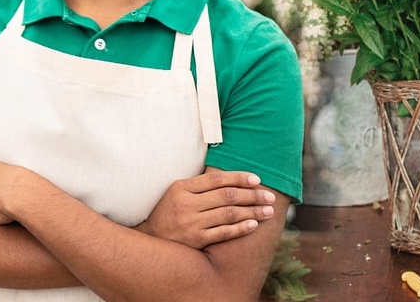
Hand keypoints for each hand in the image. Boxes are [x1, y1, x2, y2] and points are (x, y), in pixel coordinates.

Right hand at [138, 170, 274, 248]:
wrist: (150, 240)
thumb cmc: (168, 212)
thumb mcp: (176, 192)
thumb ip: (199, 185)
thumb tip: (231, 178)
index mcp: (182, 187)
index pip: (216, 179)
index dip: (239, 178)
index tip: (257, 180)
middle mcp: (187, 204)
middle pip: (226, 196)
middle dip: (252, 195)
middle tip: (269, 196)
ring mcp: (191, 223)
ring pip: (228, 214)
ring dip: (252, 211)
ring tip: (268, 211)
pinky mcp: (195, 240)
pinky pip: (223, 232)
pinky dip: (240, 228)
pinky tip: (253, 224)